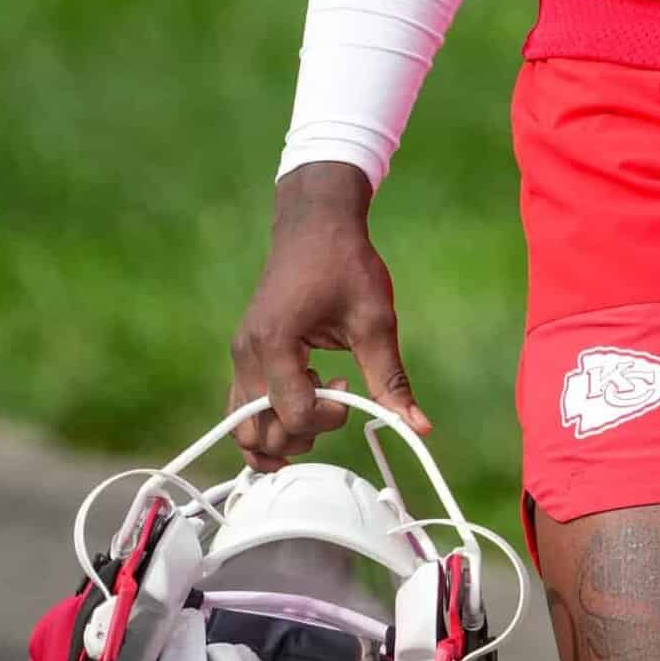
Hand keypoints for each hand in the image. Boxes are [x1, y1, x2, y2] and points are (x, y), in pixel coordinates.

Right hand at [227, 162, 430, 470]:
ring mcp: (240, 355)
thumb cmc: (345, 264)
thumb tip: (419, 425)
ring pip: (242, 426)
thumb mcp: (375, 320)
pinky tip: (305, 397)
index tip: (350, 389)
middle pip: (259, 432)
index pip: (293, 416)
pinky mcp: (244, 353)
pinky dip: (267, 420)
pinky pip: (242, 406)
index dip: (329, 420)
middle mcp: (247, 354)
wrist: (316, 224)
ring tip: (318, 406)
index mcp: (276, 344)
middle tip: (335, 406)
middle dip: (301, 436)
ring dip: (280, 434)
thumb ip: (391, 378)